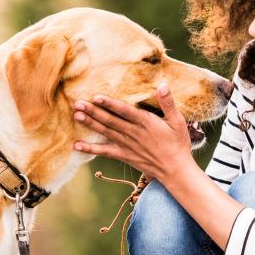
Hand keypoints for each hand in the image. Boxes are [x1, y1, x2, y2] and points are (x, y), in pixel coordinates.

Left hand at [73, 83, 196, 183]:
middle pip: (110, 120)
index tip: (96, 97)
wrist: (175, 169)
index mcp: (146, 123)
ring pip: (105, 132)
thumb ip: (168, 103)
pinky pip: (104, 152)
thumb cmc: (178, 144)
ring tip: (76, 115)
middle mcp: (133, 133)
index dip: (110, 104)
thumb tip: (162, 85)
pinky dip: (90, 149)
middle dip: (93, 111)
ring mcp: (127, 145)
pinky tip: (77, 145)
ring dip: (90, 123)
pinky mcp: (124, 155)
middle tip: (77, 103)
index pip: (124, 111)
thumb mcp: (178, 121)